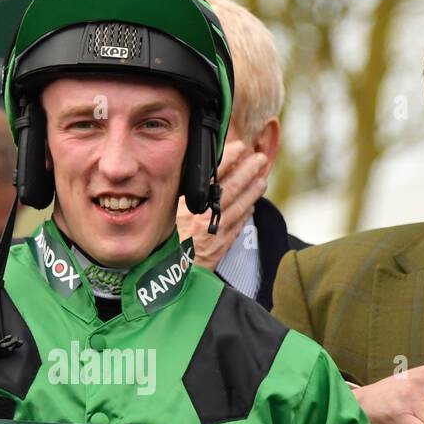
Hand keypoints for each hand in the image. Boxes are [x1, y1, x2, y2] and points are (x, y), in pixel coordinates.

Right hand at [177, 139, 269, 271]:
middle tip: (259, 159)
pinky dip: (246, 214)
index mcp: (187, 205)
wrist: (164, 277)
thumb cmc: (161, 244)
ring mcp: (214, 232)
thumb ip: (181, 196)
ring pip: (239, 206)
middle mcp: (203, 216)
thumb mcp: (166, 214)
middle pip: (231, 188)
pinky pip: (237, 226)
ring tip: (262, 179)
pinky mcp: (220, 247)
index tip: (240, 147)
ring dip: (252, 191)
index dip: (228, 159)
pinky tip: (251, 205)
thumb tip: (197, 176)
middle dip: (247, 171)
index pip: (212, 175)